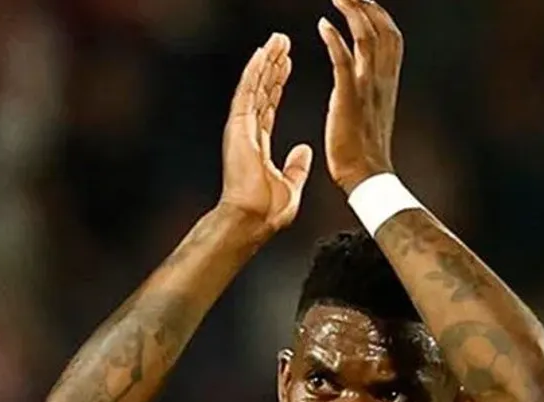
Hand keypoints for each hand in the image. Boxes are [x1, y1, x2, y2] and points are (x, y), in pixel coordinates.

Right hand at [219, 33, 313, 233]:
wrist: (253, 218)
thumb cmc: (267, 211)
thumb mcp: (291, 185)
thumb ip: (296, 167)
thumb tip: (304, 150)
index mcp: (258, 145)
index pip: (269, 106)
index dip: (277, 85)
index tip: (286, 66)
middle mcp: (248, 132)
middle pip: (261, 91)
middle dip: (272, 66)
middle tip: (282, 44)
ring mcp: (241, 128)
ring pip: (255, 86)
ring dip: (266, 62)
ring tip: (276, 41)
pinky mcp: (238, 126)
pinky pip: (247, 92)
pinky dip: (255, 71)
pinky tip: (262, 53)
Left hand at [318, 0, 402, 193]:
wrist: (367, 178)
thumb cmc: (364, 152)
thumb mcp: (372, 112)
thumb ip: (369, 91)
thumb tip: (359, 79)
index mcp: (387, 83)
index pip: (391, 38)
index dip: (379, 16)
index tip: (364, 2)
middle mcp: (382, 81)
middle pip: (383, 30)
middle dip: (368, 5)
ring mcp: (367, 88)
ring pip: (368, 38)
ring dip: (353, 13)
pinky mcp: (349, 99)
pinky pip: (345, 61)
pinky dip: (335, 40)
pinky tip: (322, 25)